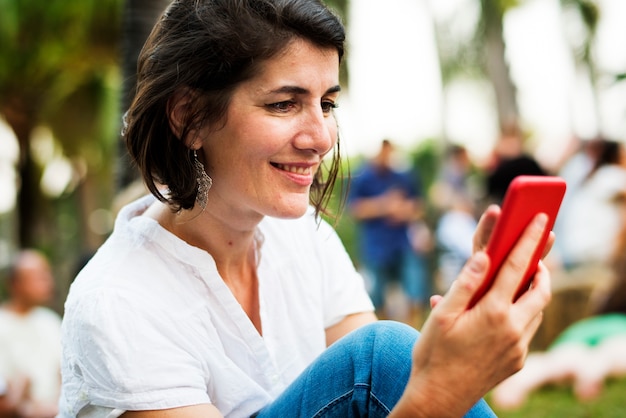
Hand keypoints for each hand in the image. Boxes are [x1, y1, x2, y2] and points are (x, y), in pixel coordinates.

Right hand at [390, 213, 551, 416]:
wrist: (438, 398)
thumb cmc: (433, 354)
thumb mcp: (441, 315)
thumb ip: (465, 284)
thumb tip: (483, 256)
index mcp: (492, 312)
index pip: (517, 267)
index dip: (528, 240)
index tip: (539, 219)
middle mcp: (513, 329)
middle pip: (541, 290)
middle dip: (542, 269)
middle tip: (533, 256)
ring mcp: (518, 348)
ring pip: (537, 311)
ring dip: (533, 292)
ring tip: (518, 281)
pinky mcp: (517, 361)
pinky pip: (528, 330)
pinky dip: (523, 314)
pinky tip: (502, 313)